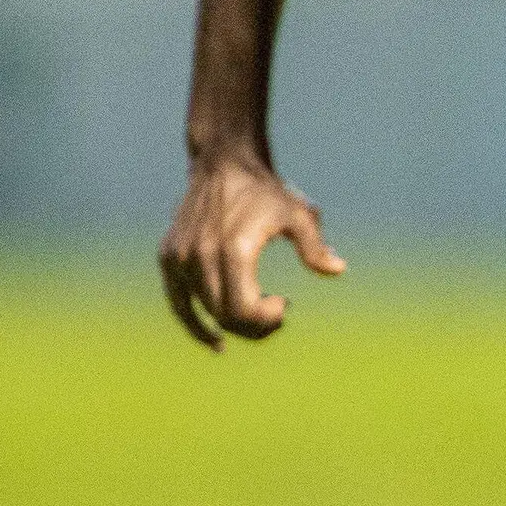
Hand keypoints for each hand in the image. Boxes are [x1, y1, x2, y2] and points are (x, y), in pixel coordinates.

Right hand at [159, 155, 346, 348]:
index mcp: (233, 250)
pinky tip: (216, 342)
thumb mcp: (298, 214)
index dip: (267, 320)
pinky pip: (178, 303)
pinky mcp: (167, 258)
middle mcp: (201, 256)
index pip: (243, 312)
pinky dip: (195, 325)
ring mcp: (179, 258)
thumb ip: (314, 246)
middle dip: (254, 326)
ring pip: (203, 313)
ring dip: (232, 323)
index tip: (285, 303)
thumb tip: (337, 270)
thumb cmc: (265, 191)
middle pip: (225, 317)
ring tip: (257, 316)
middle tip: (276, 312)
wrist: (223, 163)